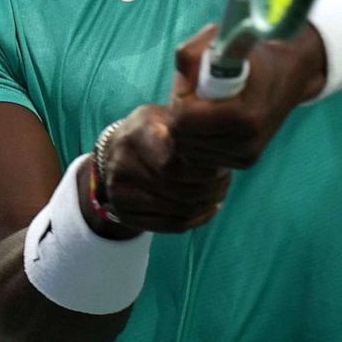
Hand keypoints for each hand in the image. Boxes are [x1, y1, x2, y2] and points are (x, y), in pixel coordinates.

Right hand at [85, 104, 231, 236]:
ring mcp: (120, 193)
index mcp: (137, 134)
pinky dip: (197, 219)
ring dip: (207, 204)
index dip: (203, 170)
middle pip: (178, 189)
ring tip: (220, 192)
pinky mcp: (125, 215)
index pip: (172, 163)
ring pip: (178, 209)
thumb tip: (221, 150)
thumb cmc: (153, 130)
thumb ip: (189, 131)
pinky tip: (209, 208)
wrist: (115, 152)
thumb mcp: (166, 117)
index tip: (221, 165)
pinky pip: (171, 225)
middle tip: (225, 179)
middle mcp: (122, 164)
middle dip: (211, 188)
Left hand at [165, 23, 326, 170]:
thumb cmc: (253, 56)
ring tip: (205, 107)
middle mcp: (247, 142)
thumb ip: (192, 52)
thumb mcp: (223, 40)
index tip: (192, 83)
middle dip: (181, 115)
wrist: (289, 75)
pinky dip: (199, 141)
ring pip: (189, 151)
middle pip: (183, 137)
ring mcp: (247, 155)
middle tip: (195, 95)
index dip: (180, 98)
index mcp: (244, 115)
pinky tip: (213, 122)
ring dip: (189, 129)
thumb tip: (179, 77)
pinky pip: (203, 158)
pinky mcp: (246, 161)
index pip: (185, 120)